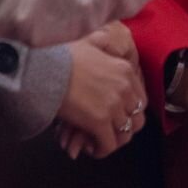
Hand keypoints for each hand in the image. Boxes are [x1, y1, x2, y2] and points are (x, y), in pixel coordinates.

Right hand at [57, 24, 147, 158]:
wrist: (47, 68)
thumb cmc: (63, 56)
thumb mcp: (90, 42)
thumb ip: (103, 43)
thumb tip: (106, 37)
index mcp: (125, 70)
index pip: (140, 99)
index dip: (129, 112)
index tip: (116, 117)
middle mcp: (124, 88)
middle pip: (137, 119)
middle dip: (123, 128)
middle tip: (108, 132)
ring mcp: (113, 105)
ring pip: (125, 134)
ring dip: (113, 141)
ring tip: (99, 142)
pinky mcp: (100, 121)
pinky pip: (109, 145)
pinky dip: (101, 150)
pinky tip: (90, 148)